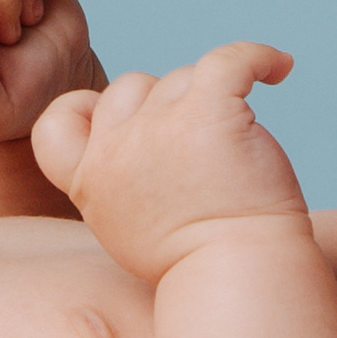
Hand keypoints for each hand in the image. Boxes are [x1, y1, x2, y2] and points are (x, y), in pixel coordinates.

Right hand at [31, 43, 311, 282]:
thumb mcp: (127, 232)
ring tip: (242, 139)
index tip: (128, 125)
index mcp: (90, 181)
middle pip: (130, 88)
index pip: (56, 121)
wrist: (237, 280)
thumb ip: (121, 184)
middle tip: (202, 146)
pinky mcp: (209, 113)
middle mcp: (115, 150)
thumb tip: (141, 146)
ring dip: (209, 99)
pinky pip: (228, 59)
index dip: (89, 111)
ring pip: (179, 79)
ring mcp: (159, 128)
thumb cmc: (197, 267)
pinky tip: (280, 67)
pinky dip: (257, 56)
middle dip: (163, 106)